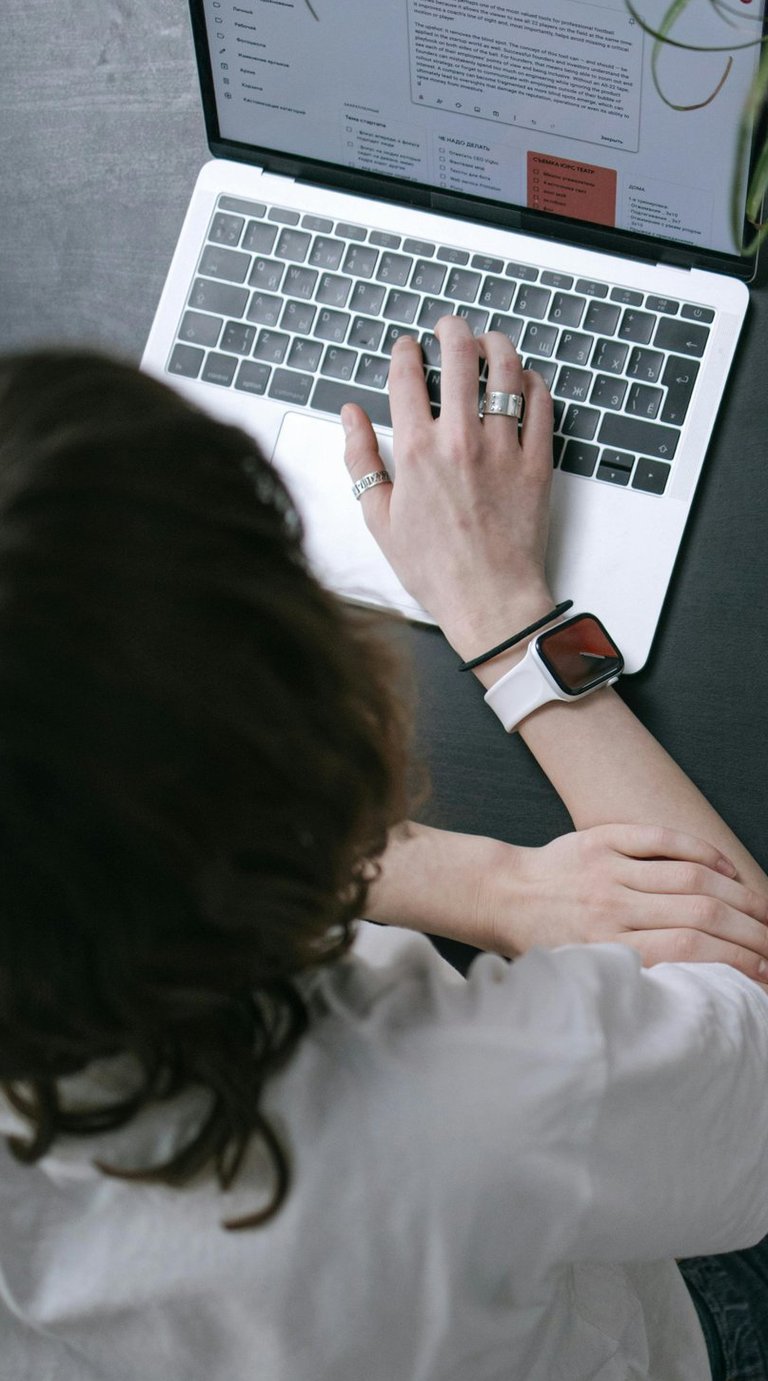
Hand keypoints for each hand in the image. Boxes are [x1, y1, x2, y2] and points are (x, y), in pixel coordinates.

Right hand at [342, 315, 555, 660]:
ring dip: (495, 345)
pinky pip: (541, 404)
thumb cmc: (435, 569)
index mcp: (416, 452)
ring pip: (505, 370)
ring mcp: (503, 449)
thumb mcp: (379, 518)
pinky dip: (533, 382)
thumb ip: (361, 459)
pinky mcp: (537, 462)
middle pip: (459, 357)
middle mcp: (460, 441)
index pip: (407, 376)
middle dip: (451, 331)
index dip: (405, 352)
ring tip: (489, 343)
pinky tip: (524, 380)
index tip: (407, 348)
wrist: (489, 601)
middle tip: (449, 327)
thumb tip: (349, 416)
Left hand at [481, 823, 767, 986]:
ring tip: (763, 912)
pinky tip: (727, 868)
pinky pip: (662, 839)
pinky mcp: (603, 839)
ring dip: (737, 894)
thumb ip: (629, 974)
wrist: (500, 894)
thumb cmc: (541, 942)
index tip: (762, 973)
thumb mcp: (580, 970)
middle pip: (701, 913)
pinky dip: (701, 850)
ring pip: (691, 876)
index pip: (689, 950)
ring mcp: (609, 868)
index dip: (735, 961)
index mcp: (606, 946)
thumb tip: (691, 985)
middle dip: (748, 931)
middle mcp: (611, 906)